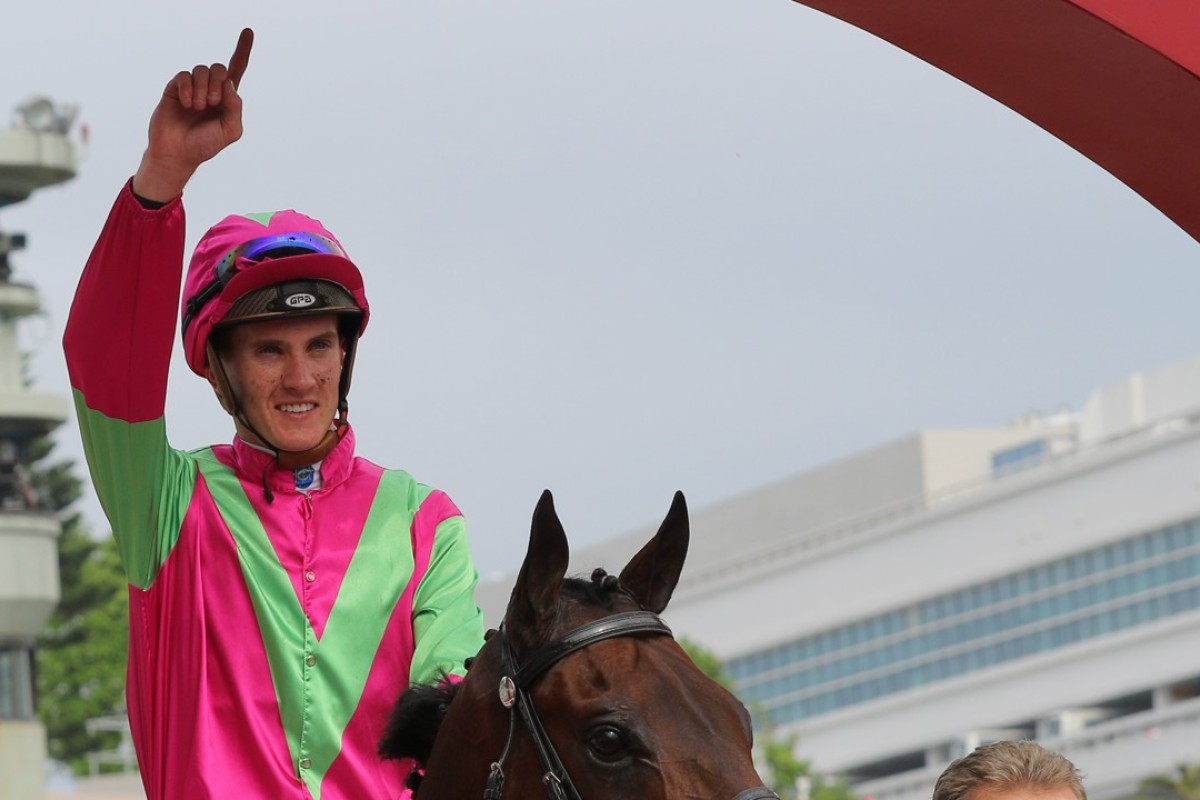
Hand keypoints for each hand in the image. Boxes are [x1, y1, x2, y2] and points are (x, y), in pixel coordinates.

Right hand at [133, 28, 253, 201]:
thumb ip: (235, 106)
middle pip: (220, 68)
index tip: (248, 31)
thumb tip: (229, 82)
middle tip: (211, 104)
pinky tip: (185, 103)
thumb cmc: (206, 144)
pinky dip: (187, 88)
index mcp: (227, 98)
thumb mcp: (230, 130)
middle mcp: (211, 88)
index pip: (237, 68)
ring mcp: (192, 87)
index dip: (242, 50)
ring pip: (202, 70)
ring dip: (202, 89)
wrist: (178, 153)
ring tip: (197, 108)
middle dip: (218, 84)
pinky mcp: (175, 87)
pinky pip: (184, 75)